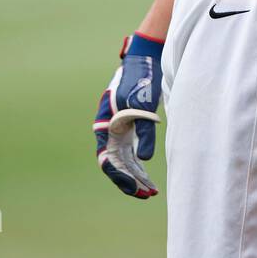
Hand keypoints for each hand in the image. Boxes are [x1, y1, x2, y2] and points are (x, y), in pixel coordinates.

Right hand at [93, 32, 163, 198]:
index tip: (135, 189)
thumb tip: (145, 160)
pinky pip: (130, 154)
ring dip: (136, 177)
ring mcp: (117, 132)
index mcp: (105, 126)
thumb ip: (144, 132)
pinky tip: (149, 178)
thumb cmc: (140, 81)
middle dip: (130, 182)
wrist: (143, 61)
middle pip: (116, 165)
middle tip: (148, 195)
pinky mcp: (128, 130)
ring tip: (152, 192)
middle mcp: (108, 132)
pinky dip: (139, 167)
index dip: (121, 177)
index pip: (108, 160)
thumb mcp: (142, 106)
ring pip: (124, 162)